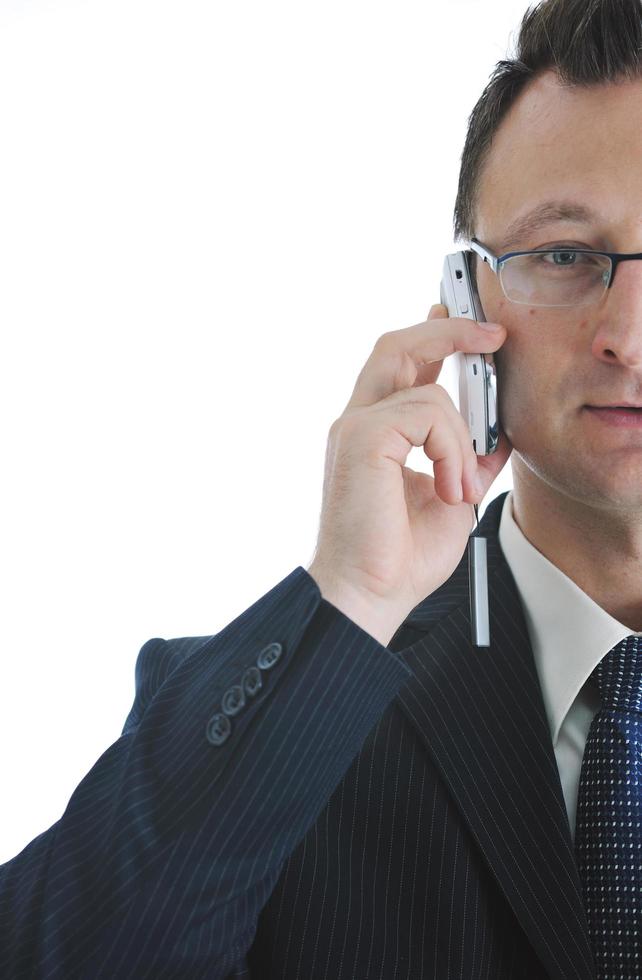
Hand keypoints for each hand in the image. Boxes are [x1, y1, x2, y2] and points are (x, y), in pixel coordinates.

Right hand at [307, 304, 512, 641]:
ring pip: (429, 390)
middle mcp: (359, 423)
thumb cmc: (401, 558)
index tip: (480, 335)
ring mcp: (356, 427)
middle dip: (448, 330)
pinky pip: (427, 413)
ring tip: (461, 487)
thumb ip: (470, 457)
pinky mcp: (362, 438)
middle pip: (397, 345)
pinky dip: (451, 449)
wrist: (370, 595)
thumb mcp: (455, 496)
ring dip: (463, 439)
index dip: (438, 338)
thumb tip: (499, 432)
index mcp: (376, 433)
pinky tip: (449, 489)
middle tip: (492, 335)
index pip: (403, 365)